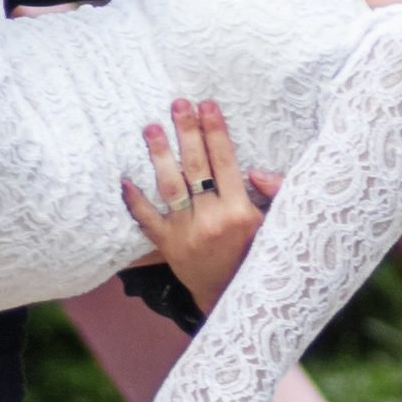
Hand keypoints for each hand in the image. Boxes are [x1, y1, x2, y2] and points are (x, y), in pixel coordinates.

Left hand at [120, 96, 277, 315]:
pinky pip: (147, 221)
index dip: (215, 131)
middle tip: (178, 104)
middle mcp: (213, 221)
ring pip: (170, 188)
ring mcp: (187, 234)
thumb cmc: (256, 254)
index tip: (207, 105)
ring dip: (159, 155)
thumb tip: (255, 170)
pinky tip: (126, 179)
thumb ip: (275, 194)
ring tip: (151, 127)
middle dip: (187, 132)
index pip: (225, 162)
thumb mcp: (275, 225)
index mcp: (241, 212)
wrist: (233, 297)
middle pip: (196, 168)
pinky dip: (135, 201)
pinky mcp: (168, 247)